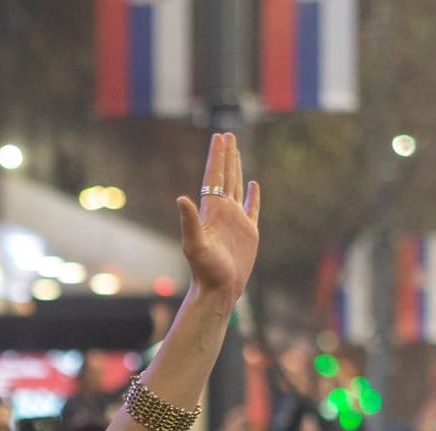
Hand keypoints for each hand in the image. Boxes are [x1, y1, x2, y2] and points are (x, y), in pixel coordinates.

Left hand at [176, 133, 260, 305]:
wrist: (219, 289)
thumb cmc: (205, 270)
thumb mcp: (194, 245)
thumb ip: (189, 221)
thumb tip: (180, 198)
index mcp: (212, 210)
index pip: (214, 176)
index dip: (217, 156)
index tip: (219, 136)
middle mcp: (223, 211)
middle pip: (225, 176)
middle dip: (226, 155)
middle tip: (227, 135)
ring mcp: (236, 220)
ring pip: (237, 187)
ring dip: (237, 168)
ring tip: (236, 151)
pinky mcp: (248, 232)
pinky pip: (253, 208)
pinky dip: (254, 195)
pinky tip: (254, 184)